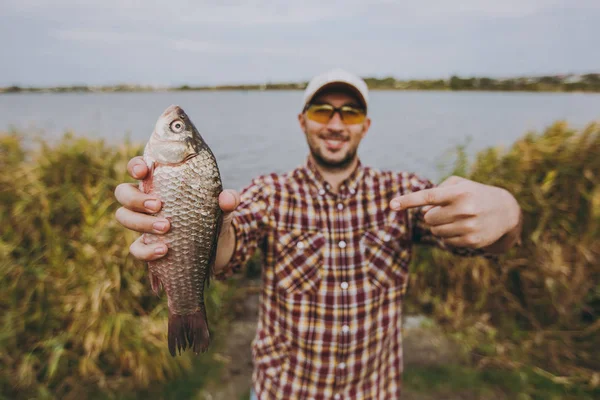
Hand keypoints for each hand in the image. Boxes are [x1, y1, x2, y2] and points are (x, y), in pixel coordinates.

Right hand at [114, 156, 239, 260]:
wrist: (217, 246)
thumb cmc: (214, 216)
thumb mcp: (223, 206)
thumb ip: (228, 199)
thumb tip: (227, 198)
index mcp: (161, 183)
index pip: (139, 167)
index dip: (135, 166)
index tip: (144, 171)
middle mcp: (147, 201)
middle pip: (122, 192)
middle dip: (135, 198)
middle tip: (158, 206)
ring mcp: (144, 224)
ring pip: (123, 217)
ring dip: (141, 222)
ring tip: (167, 227)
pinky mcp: (147, 247)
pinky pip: (135, 249)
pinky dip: (147, 251)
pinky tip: (164, 251)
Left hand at [389, 176, 520, 248]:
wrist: (506, 212)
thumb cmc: (475, 194)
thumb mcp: (460, 184)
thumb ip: (437, 191)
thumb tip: (423, 211)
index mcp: (459, 192)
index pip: (428, 196)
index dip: (408, 200)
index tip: (392, 205)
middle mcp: (464, 209)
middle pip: (428, 218)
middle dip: (431, 215)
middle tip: (446, 210)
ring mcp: (468, 227)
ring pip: (435, 231)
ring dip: (439, 225)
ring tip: (456, 218)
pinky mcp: (472, 241)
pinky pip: (445, 241)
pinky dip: (448, 235)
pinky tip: (462, 229)